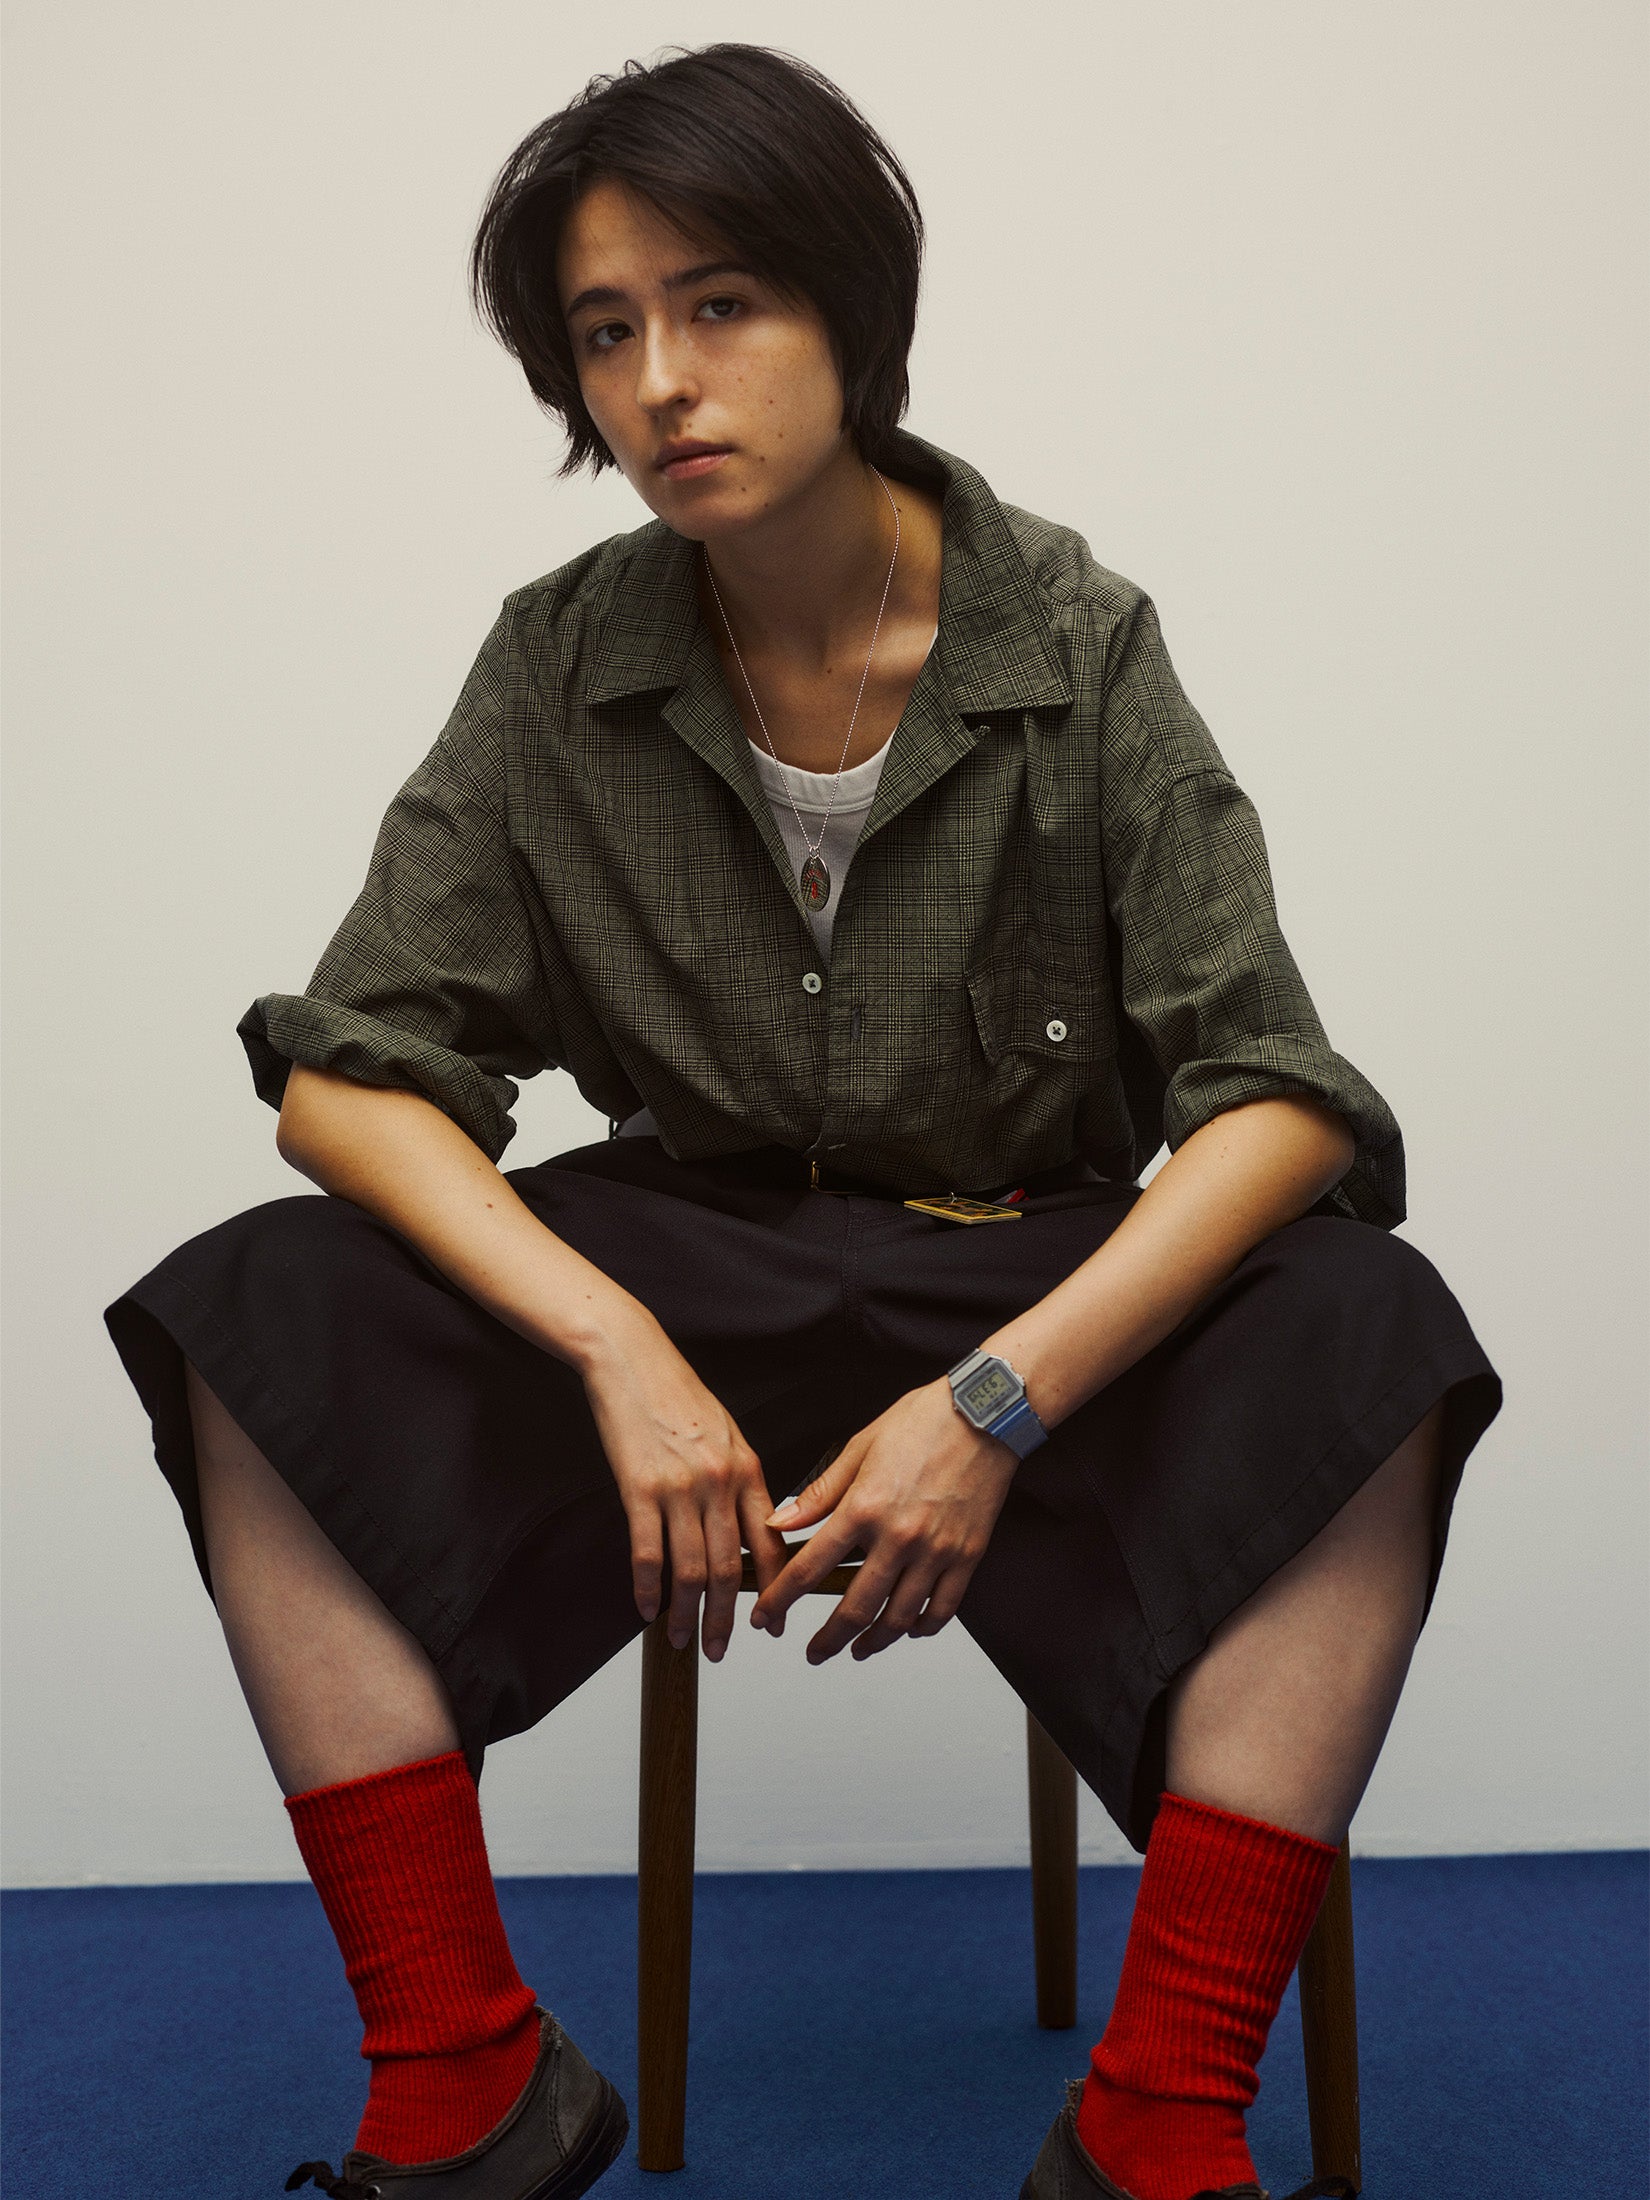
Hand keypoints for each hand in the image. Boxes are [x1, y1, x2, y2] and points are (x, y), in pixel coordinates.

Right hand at [579, 1311, 787, 1661]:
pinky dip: (647, 1588)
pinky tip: (646, 1609)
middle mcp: (719, 1484)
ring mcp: (679, 1488)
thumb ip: (741, 1483)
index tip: (769, 1624)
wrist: (633, 1359)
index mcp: (747, 1471)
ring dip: (686, 1613)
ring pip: (689, 1569)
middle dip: (726, 1618)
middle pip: (729, 1569)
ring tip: (682, 1638)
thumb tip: (751, 1529)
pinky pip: (646, 1553)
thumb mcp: (727, 1435)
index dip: (772, 1591)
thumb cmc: (679, 1396)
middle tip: (719, 1649)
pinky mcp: (639, 1488)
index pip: (769, 1545)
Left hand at [750, 1378, 1019, 1662]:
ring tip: (857, 1649)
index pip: (810, 1568)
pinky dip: (922, 1628)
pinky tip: (907, 1629)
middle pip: (855, 1608)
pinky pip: (943, 1609)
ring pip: (899, 1617)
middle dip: (828, 1639)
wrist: (983, 1414)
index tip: (764, 1616)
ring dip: (873, 1642)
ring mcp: (936, 1551)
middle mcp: (898, 1537)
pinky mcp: (967, 1555)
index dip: (780, 1599)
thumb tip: (780, 1521)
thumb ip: (819, 1494)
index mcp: (863, 1508)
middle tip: (814, 1652)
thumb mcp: (858, 1448)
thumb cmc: (921, 1422)